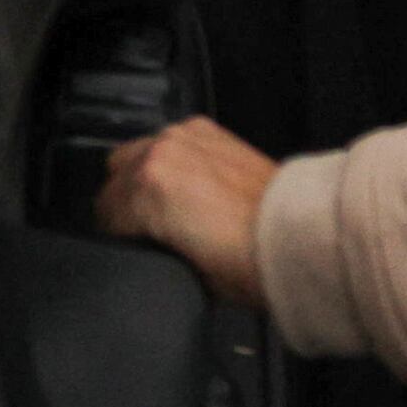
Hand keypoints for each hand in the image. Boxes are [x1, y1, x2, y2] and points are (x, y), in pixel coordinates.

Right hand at [97, 119, 277, 308]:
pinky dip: (169, 161)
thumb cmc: (253, 260)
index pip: (106, 214)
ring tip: (166, 207)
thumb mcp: (187, 275)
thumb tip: (149, 245)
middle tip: (147, 232)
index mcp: (149, 190)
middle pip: (114, 178)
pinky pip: (167, 142)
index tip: (128, 247)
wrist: (301, 237)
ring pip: (136, 153)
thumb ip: (154, 250)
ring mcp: (184, 137)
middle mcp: (161, 154)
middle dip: (125, 205)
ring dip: (142, 178)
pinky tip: (187, 185)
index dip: (116, 238)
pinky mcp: (207, 131)